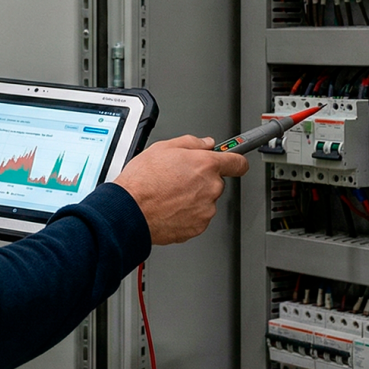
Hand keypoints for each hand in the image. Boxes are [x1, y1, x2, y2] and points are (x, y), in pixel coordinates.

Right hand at [113, 135, 248, 244]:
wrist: (131, 210)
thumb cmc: (142, 181)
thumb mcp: (162, 148)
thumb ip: (190, 142)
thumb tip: (204, 143)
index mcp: (205, 165)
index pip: (237, 162)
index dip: (235, 160)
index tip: (234, 161)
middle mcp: (211, 187)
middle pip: (216, 181)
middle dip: (201, 179)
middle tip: (178, 179)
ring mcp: (206, 209)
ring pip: (206, 200)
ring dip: (193, 197)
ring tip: (168, 194)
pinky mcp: (198, 226)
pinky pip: (197, 216)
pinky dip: (187, 213)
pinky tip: (169, 207)